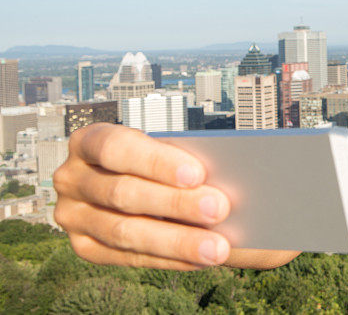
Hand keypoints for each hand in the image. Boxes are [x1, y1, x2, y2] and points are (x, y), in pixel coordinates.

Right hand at [53, 123, 231, 269]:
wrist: (129, 180)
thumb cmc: (151, 159)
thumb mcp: (158, 148)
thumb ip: (178, 159)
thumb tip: (221, 178)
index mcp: (88, 141)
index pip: (116, 148)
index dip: (157, 161)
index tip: (197, 173)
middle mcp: (72, 178)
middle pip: (123, 193)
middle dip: (176, 203)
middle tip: (220, 208)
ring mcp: (73, 216)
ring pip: (124, 232)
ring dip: (176, 241)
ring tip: (216, 247)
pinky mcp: (84, 246)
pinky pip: (127, 258)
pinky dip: (168, 259)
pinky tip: (200, 260)